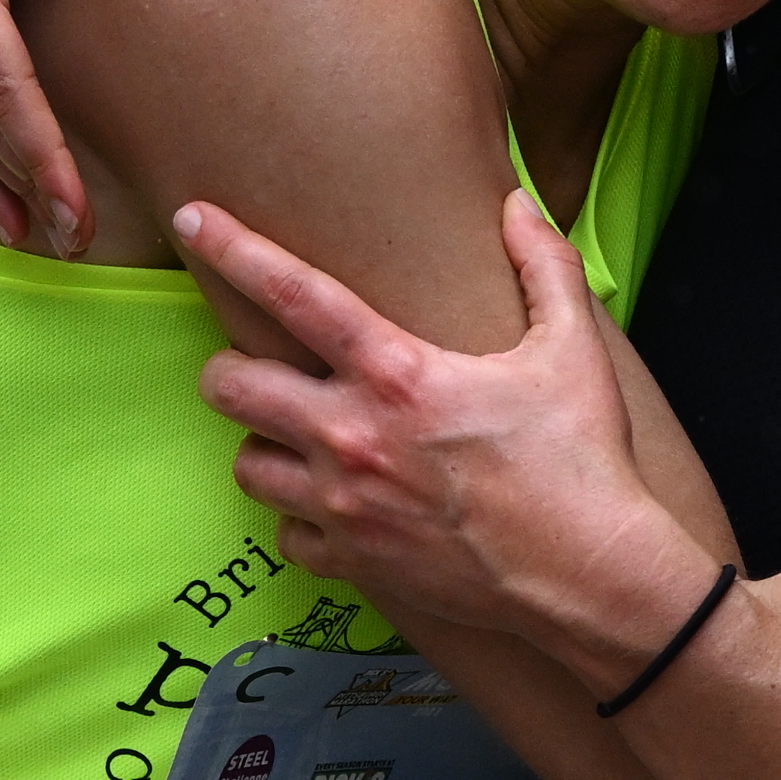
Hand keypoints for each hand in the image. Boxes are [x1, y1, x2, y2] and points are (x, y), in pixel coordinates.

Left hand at [172, 189, 718, 683]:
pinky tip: (337, 507)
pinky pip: (286, 537)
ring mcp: (346, 506)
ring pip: (246, 466)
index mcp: (398, 374)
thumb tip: (517, 204)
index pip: (293, 295)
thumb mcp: (572, 350)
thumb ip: (544, 265)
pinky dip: (302, 521)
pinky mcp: (354, 562)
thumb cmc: (581, 460)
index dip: (234, 248)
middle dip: (232, 370)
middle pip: (229, 387)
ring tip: (302, 440)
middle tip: (262, 370)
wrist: (588, 575)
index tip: (192, 218)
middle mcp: (353, 437)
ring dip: (266, 447)